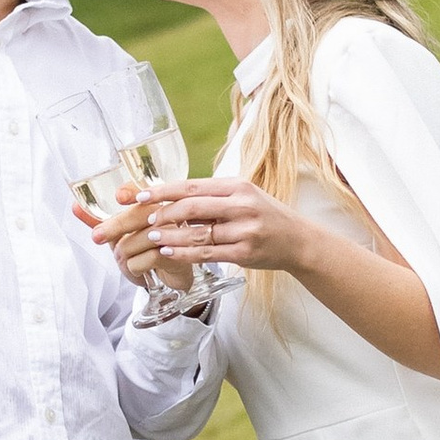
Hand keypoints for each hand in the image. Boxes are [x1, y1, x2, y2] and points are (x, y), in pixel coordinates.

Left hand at [74, 182, 195, 290]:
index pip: (144, 191)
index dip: (131, 191)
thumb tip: (75, 206)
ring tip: (128, 261)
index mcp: (153, 205)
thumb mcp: (120, 235)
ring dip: (124, 256)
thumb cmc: (144, 252)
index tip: (118, 197)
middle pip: (139, 215)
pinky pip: (147, 259)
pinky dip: (136, 268)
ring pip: (140, 239)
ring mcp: (175, 234)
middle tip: (97, 237)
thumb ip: (100, 221)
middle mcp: (167, 215)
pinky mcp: (178, 255)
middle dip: (115, 226)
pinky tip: (141, 269)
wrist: (166, 279)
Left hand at [136, 175, 312, 277]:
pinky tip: (169, 252)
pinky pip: (206, 254)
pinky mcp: (244, 253)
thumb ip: (213, 196)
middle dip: (164, 214)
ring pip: (197, 233)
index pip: (192, 186)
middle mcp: (242, 205)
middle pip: (192, 207)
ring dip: (170, 236)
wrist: (298, 241)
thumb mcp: (243, 197)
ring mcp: (244, 230)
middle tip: (146, 219)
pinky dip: (184, 253)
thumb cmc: (265, 216)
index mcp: (238, 186)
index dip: (163, 191)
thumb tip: (172, 196)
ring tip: (152, 237)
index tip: (141, 195)